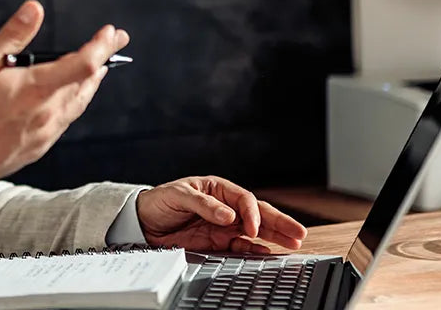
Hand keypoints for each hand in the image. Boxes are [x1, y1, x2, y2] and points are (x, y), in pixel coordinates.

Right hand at [0, 0, 128, 179]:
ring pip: (79, 103)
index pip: (83, 64)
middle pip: (87, 83)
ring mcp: (45, 132)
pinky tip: (71, 96)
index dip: (102, 46)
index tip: (111, 33)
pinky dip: (75, 101)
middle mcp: (47, 112)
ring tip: (99, 66)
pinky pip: (66, 120)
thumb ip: (12, 36)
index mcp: (36, 88)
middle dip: (102, 58)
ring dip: (92, 82)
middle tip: (113, 41)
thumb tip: (35, 9)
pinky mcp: (38, 146)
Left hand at [136, 176, 307, 252]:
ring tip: (294, 242)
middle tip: (298, 233)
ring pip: (255, 229)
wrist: (143, 221)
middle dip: (279, 222)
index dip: (252, 213)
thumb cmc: (160, 201)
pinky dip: (255, 249)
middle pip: (257, 213)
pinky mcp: (218, 240)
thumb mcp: (178, 195)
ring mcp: (223, 224)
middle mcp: (224, 206)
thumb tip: (228, 215)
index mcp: (217, 189)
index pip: (244, 199)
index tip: (252, 228)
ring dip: (275, 235)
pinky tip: (268, 252)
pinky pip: (241, 245)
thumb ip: (204, 204)